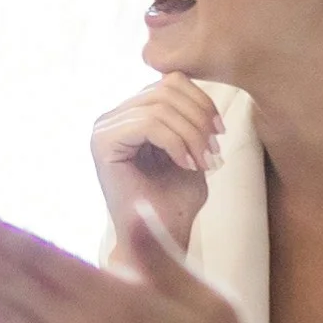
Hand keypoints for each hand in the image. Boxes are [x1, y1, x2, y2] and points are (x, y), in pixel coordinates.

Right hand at [91, 76, 224, 244]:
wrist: (161, 242)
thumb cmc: (176, 201)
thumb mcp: (191, 148)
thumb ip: (189, 115)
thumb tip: (193, 80)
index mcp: (130, 113)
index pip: (170, 82)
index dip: (202, 102)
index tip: (220, 134)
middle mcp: (111, 116)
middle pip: (166, 88)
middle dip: (199, 119)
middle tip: (214, 153)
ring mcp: (103, 128)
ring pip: (161, 105)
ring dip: (192, 134)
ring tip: (203, 162)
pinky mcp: (102, 144)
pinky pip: (150, 124)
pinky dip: (177, 143)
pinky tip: (187, 165)